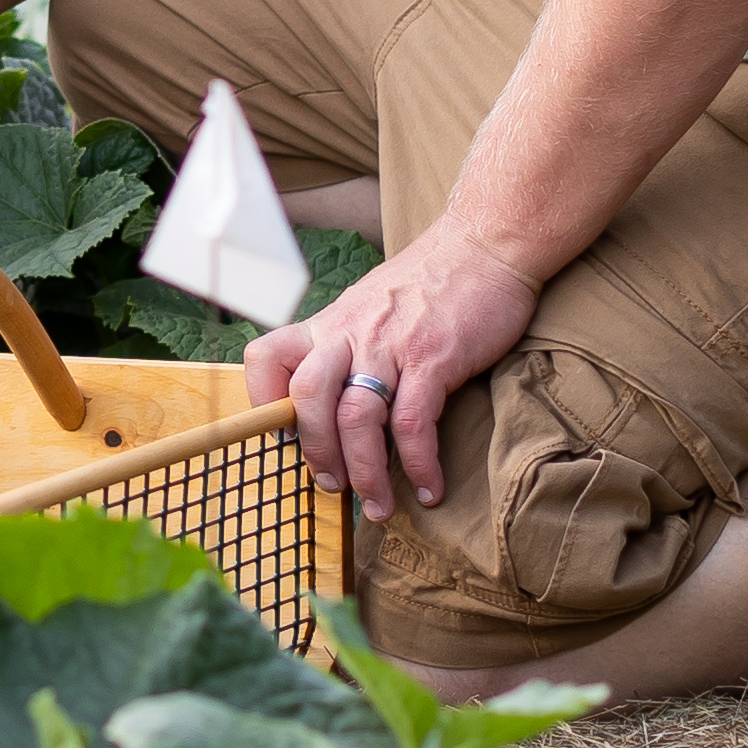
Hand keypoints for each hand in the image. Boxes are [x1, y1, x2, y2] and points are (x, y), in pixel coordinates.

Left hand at [246, 225, 543, 519]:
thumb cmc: (432, 282)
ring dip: (366, 473)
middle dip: (317, 453)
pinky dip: (418, 465)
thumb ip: (348, 344)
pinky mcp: (435, 358)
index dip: (262, 400)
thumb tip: (334, 397)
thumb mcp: (372, 305)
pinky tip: (429, 489)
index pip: (267, 356)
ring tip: (379, 504)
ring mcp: (392, 345)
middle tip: (334, 484)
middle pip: (307, 397)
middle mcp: (351, 333)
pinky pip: (414, 424)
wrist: (486, 244)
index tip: (283, 435)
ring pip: (357, 418)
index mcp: (330, 323)